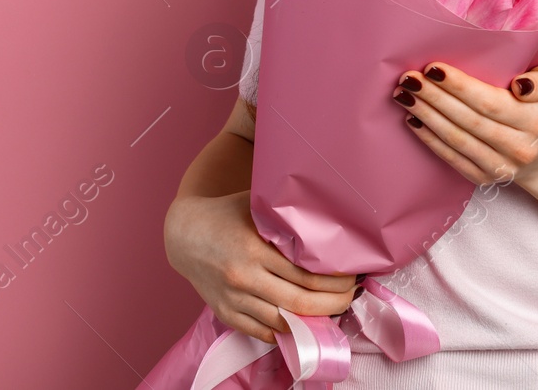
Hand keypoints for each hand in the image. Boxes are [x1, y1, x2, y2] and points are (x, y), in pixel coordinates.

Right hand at [164, 190, 357, 345]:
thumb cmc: (225, 214)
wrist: (183, 234)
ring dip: (313, 321)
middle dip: (335, 303)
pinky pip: (262, 333)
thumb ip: (286, 214)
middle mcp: (244, 277)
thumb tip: (328, 218)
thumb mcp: (255, 205)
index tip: (353, 274)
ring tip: (333, 310)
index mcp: (254, 248)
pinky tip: (303, 322)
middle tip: (351, 295)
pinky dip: (286, 332)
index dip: (336, 280)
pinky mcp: (226, 314)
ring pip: (284, 323)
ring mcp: (234, 299)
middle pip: (301, 303)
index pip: (307, 274)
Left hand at [392, 62, 537, 189]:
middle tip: (409, 78)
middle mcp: (519, 147)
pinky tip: (412, 120)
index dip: (459, 86)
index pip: (490, 102)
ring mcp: (500, 167)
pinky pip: (452, 158)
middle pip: (468, 120)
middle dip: (435, 98)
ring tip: (403, 95)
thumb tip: (520, 85)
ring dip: (426, 116)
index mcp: (536, 121)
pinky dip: (429, 139)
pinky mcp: (483, 179)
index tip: (433, 68)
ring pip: (456, 140)